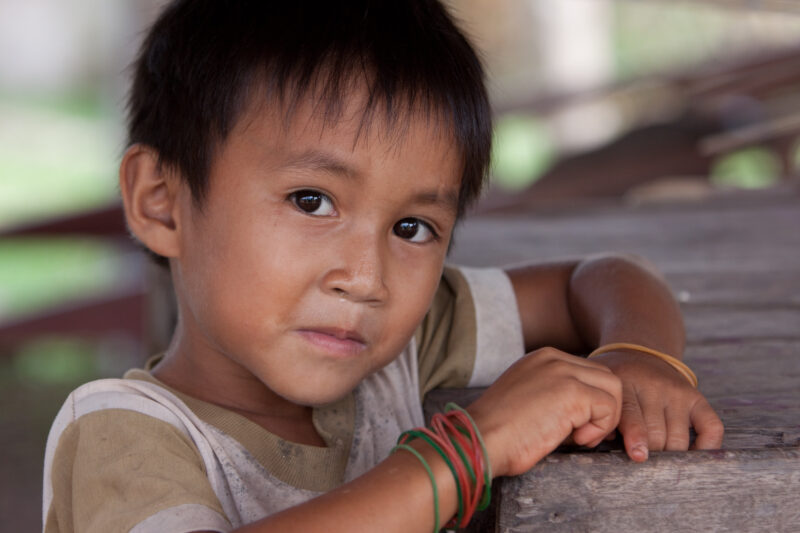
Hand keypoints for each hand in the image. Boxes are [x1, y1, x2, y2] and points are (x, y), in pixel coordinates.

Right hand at [466, 347, 621, 476]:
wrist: (480, 439)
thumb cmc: (497, 431)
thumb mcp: (527, 398)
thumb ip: (553, 393)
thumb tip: (585, 411)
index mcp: (542, 358)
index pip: (588, 372)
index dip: (591, 401)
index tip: (577, 426)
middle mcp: (554, 358)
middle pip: (606, 377)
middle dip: (603, 409)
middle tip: (583, 434)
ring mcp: (564, 373)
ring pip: (614, 389)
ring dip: (605, 418)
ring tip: (580, 437)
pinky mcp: (573, 393)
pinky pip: (608, 409)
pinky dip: (599, 430)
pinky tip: (575, 439)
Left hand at [591, 350, 723, 461]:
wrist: (636, 353)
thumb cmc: (614, 382)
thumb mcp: (600, 389)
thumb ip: (599, 415)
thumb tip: (603, 443)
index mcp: (624, 384)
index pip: (633, 415)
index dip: (636, 438)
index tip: (638, 456)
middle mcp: (653, 387)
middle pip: (657, 434)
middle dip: (650, 455)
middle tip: (641, 465)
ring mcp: (676, 392)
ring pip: (679, 438)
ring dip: (669, 455)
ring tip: (657, 461)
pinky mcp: (695, 397)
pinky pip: (711, 427)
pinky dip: (707, 446)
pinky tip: (693, 455)